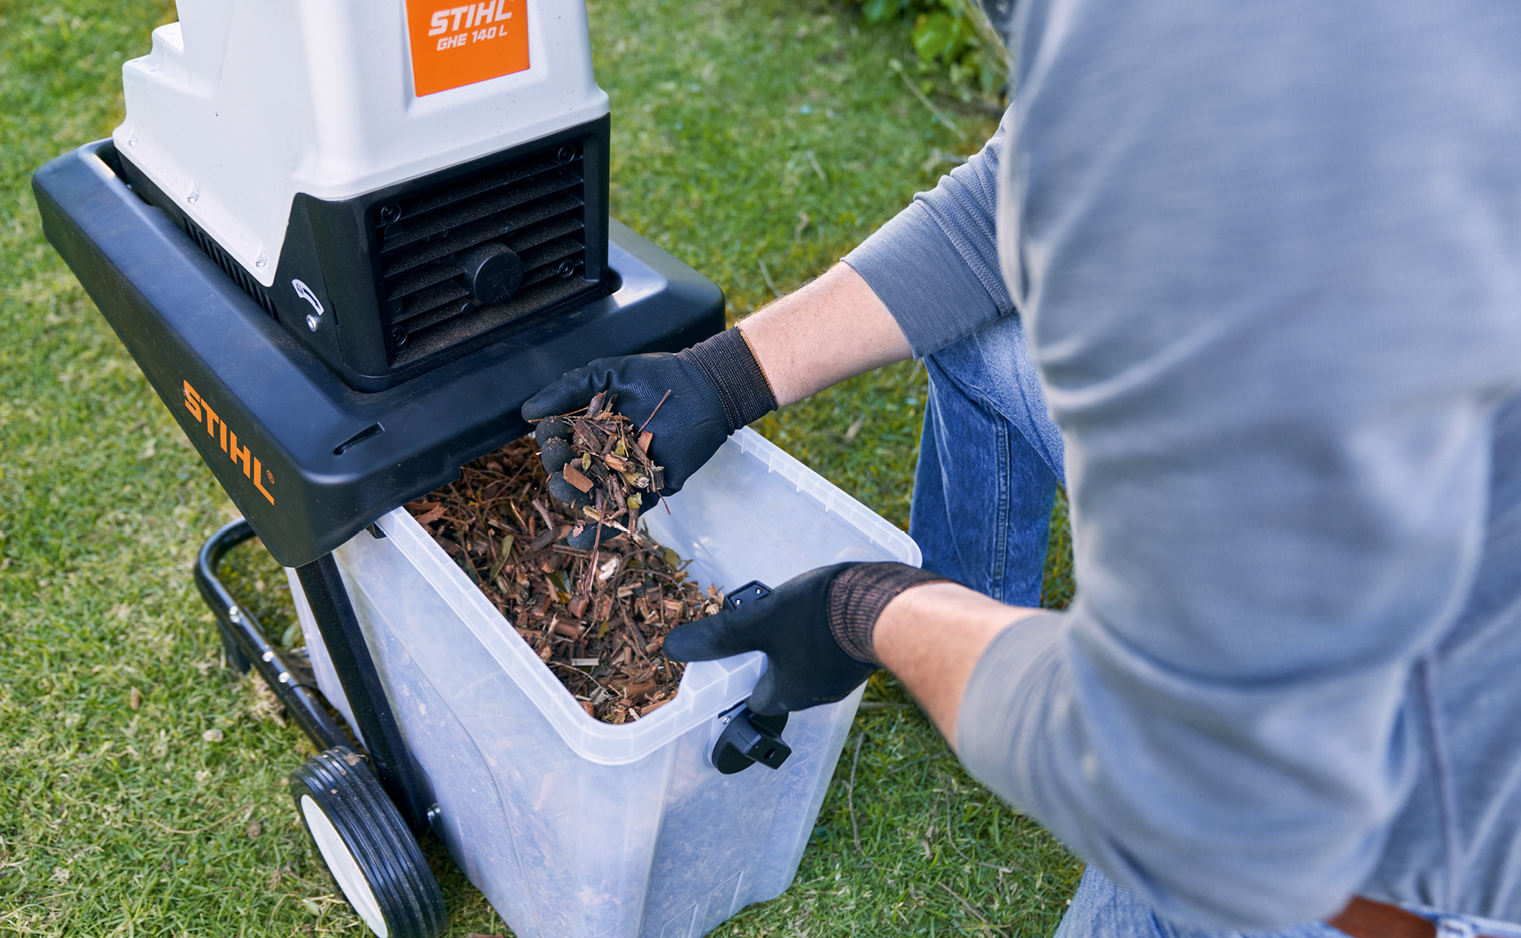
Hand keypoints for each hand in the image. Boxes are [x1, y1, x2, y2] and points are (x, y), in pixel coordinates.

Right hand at [522, 328, 777, 509]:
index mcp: (588, 428)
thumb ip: (569, 389)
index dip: (549, 439)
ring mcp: (623, 473)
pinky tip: (583, 539)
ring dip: (574, 497)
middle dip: (558, 468)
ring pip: (590, 493)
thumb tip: (526, 411)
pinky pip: (623, 512)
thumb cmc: (654, 378)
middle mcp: (601, 453)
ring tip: (567, 489)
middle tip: (560, 460)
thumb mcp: (607, 375)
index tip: (551, 433)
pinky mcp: (647, 489)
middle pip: (569, 469)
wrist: (703, 392)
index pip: (557, 439)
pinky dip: (604, 528)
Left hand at [664, 562, 946, 714]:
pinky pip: (838, 650)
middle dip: (771, 661)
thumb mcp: (759, 620)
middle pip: (784, 683)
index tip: (733, 665)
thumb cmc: (820, 616)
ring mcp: (847, 676)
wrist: (889, 604)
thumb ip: (719, 636)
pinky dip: (828, 635)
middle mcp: (817, 693)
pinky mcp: (866, 656)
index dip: (739, 683)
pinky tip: (827, 610)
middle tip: (762, 630)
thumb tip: (674, 649)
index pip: (754, 701)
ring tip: (794, 613)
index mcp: (787, 693)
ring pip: (812, 666)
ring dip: (800, 646)